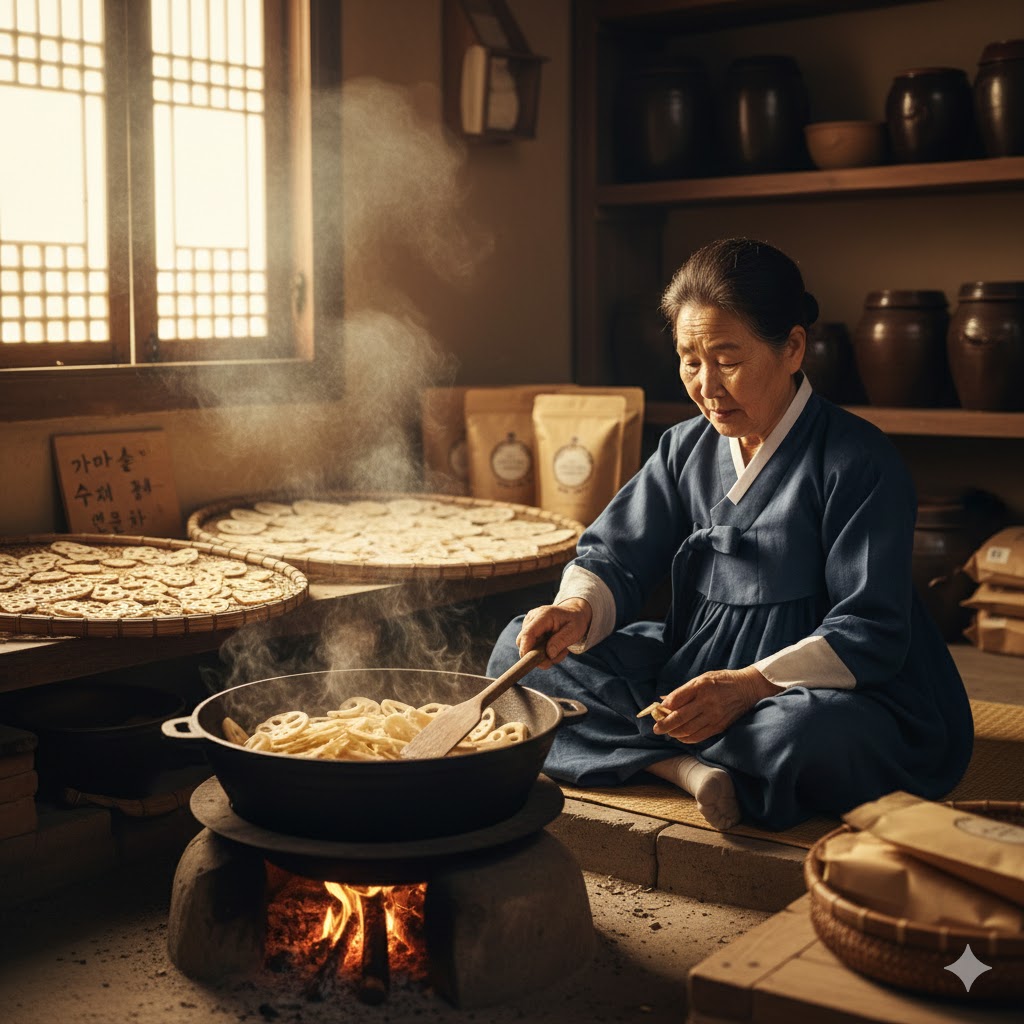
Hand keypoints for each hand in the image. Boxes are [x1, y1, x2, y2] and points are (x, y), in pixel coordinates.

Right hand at [516, 599, 592, 667]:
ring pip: (527, 647)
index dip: (526, 649)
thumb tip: (549, 654)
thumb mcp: (574, 631)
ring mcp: (529, 623)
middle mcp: (532, 617)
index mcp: (544, 615)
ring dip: (542, 655)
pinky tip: (553, 646)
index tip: (531, 662)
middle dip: (537, 655)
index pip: (528, 633)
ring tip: (559, 650)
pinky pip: (530, 647)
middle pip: (522, 642)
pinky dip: (541, 652)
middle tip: (556, 657)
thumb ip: (561, 641)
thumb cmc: (574, 621)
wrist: (573, 614)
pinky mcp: (529, 630)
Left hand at [652, 666, 776, 743]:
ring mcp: (714, 715)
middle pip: (680, 717)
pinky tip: (681, 736)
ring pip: (688, 729)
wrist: (747, 688)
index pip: (677, 698)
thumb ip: (683, 690)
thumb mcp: (702, 678)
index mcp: (701, 686)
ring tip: (668, 732)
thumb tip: (663, 700)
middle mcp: (707, 701)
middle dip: (665, 725)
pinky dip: (687, 738)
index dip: (665, 706)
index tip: (657, 710)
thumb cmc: (722, 681)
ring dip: (674, 733)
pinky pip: (699, 736)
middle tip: (656, 729)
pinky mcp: (719, 726)